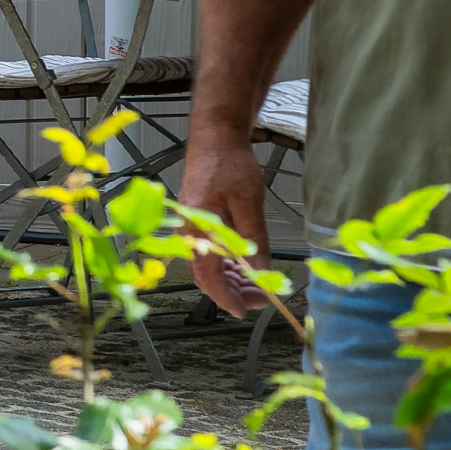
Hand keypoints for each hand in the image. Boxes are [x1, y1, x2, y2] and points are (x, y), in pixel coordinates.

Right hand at [181, 137, 273, 317]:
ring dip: (232, 280)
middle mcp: (187, 233)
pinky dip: (228, 266)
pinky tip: (246, 268)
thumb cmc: (228, 164)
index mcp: (196, 229)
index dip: (227, 297)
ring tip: (259, 285)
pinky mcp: (197, 226)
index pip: (209, 276)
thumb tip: (261, 273)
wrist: (215, 139)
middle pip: (207, 277)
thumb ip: (254, 240)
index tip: (244, 310)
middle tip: (263, 297)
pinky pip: (209, 255)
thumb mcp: (249, 203)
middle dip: (234, 292)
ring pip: (209, 268)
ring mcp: (190, 230)